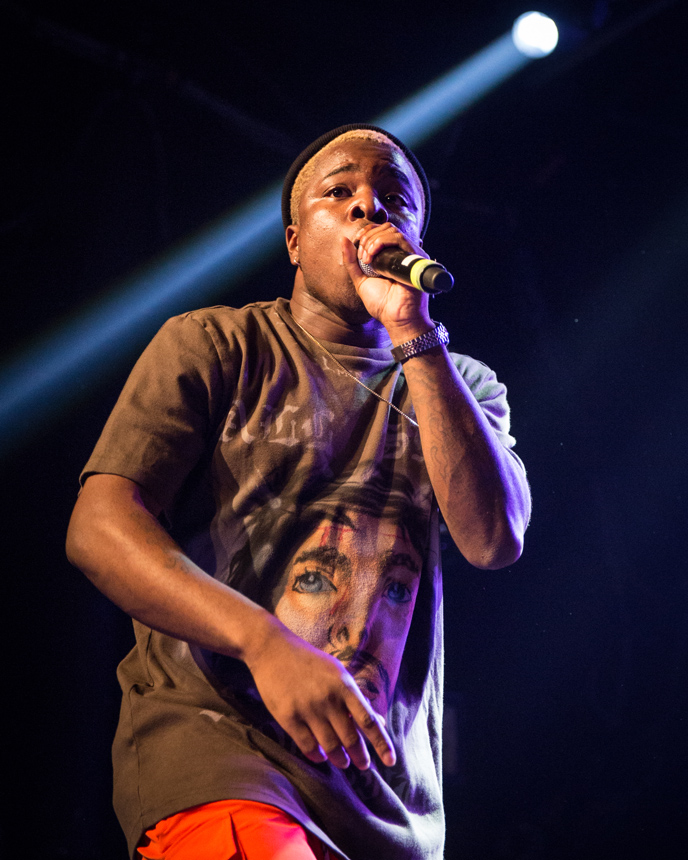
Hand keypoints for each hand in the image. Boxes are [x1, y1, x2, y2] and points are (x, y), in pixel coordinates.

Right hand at [245, 618, 395, 770]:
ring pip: (330, 746)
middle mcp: (328, 699)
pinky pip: (307, 746)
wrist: (273, 650)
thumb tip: (377, 721)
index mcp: (344, 686)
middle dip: (360, 757)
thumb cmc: (310, 662)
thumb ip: (355, 698)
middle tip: (363, 766)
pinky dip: (317, 756)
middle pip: (350, 738)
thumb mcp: (337, 673)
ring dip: (340, 759)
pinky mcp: (288, 717)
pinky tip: (321, 757)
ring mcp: (308, 709)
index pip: (368, 721)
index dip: (381, 743)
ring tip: (343, 763)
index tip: (390, 761)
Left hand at [342, 223, 432, 338]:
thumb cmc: (382, 304)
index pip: (380, 231)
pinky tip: (373, 256)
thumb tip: (344, 239)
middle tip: (362, 257)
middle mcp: (402, 253)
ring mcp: (410, 255)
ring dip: (374, 240)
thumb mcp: (360, 280)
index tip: (357, 245)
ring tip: (367, 259)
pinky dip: (382, 242)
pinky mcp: (415, 258)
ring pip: (392, 230)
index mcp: (391, 256)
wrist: (396, 318)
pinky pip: (400, 239)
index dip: (366, 232)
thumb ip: (352, 261)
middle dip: (368, 236)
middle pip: (386, 227)